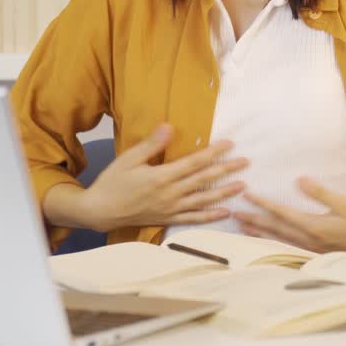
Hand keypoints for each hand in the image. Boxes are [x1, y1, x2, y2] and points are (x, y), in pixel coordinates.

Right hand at [65, 124, 248, 231]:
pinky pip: (193, 218)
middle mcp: (170, 194)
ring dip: (224, 193)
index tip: (230, 144)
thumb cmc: (113, 182)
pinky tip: (225, 212)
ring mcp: (170, 209)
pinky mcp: (168, 219)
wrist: (100, 211)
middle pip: (204, 180)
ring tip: (243, 186)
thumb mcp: (129, 158)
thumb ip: (151, 144)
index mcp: (161, 177)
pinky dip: (210, 216)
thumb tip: (169, 127)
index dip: (213, 153)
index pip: (194, 162)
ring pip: (203, 200)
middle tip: (245, 162)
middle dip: (226, 170)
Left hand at [233, 176, 345, 254]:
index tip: (247, 194)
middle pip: (274, 230)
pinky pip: (286, 247)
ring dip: (258, 233)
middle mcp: (308, 241)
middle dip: (253, 220)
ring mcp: (311, 250)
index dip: (263, 204)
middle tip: (234, 213)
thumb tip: (299, 179)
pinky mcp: (315, 254)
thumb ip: (322, 193)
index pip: (282, 214)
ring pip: (278, 240)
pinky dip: (271, 242)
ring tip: (241, 227)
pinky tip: (265, 240)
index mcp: (314, 227)